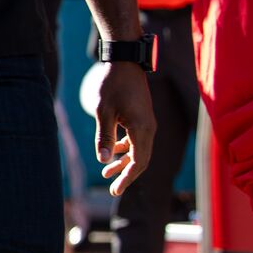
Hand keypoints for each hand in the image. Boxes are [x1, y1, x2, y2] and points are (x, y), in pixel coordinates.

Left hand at [93, 59, 155, 194]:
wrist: (124, 62)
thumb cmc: (112, 85)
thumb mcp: (103, 112)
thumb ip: (104, 137)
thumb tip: (103, 160)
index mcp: (142, 129)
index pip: (139, 162)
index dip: (127, 178)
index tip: (115, 191)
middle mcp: (149, 128)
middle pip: (141, 159)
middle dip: (127, 175)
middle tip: (112, 190)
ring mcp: (147, 122)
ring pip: (138, 149)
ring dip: (124, 161)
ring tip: (106, 172)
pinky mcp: (142, 117)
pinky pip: (136, 139)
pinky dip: (125, 148)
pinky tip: (113, 152)